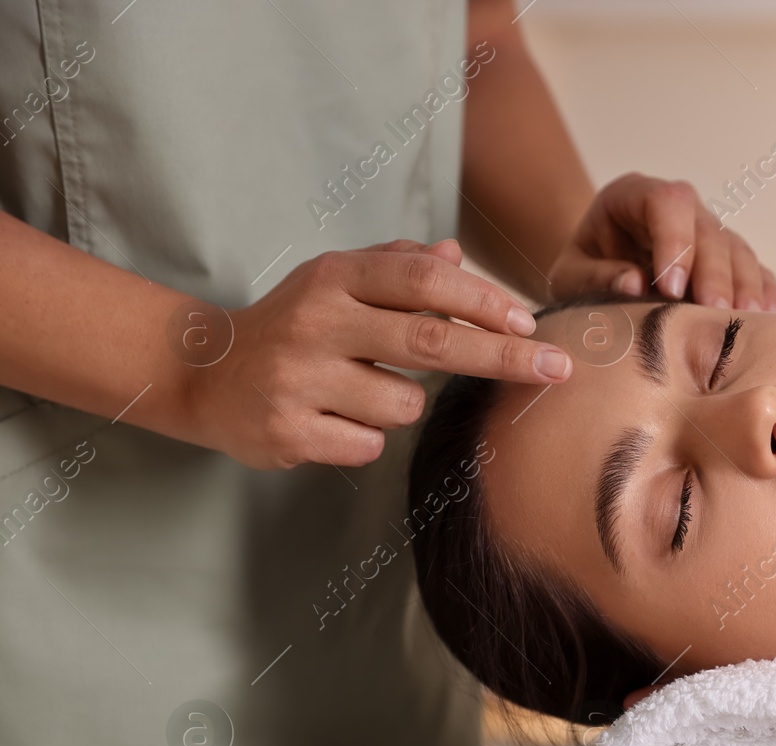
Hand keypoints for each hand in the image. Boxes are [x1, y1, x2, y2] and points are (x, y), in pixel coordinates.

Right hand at [186, 238, 570, 469]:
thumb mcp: (335, 282)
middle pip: (432, 342)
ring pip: (403, 405)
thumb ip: (396, 265)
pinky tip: (331, 420)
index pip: (423, 281)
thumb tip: (457, 255)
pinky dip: (364, 438)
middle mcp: (316, 323)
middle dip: (504, 356)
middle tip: (560, 368)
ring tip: (355, 391)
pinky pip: (369, 445)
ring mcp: (300, 380)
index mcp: (333, 278)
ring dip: (400, 405)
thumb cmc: (290, 324)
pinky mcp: (289, 431)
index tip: (530, 324)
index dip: (483, 302)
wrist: (200, 374)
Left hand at [547, 172, 775, 311]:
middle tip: (713, 310)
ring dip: (744, 283)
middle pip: (707, 228)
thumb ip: (594, 277)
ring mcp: (707, 232)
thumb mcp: (568, 277)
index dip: (674, 240)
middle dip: (713, 271)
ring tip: (745, 317)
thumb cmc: (582, 273)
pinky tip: (766, 315)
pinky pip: (756, 269)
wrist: (595, 277)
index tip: (669, 287)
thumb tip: (631, 283)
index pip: (665, 201)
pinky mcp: (728, 260)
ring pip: (736, 248)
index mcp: (633, 197)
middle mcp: (678, 209)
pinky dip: (764, 291)